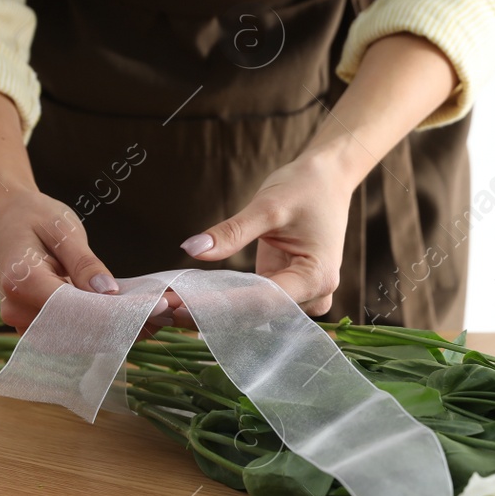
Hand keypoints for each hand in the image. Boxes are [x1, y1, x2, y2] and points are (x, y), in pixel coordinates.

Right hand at [0, 87, 173, 331]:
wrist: (8, 220)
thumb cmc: (35, 218)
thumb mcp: (63, 229)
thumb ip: (85, 263)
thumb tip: (109, 293)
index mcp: (22, 283)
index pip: (75, 310)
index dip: (118, 313)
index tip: (156, 307)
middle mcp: (17, 311)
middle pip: (79, 332)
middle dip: (125, 326)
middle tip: (168, 314)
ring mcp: (24, 323)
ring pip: (79, 340)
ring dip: (119, 332)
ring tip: (159, 318)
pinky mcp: (37, 327)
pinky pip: (74, 335)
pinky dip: (104, 330)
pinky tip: (136, 320)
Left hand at [182, 32, 457, 316]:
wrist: (328, 179)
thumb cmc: (306, 187)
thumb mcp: (268, 206)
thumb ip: (232, 232)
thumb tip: (192, 248)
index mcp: (317, 277)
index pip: (264, 300)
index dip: (222, 305)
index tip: (181, 303)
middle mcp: (312, 294)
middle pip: (258, 315)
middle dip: (214, 313)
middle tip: (166, 308)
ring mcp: (300, 295)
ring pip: (255, 316)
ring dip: (218, 312)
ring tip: (173, 306)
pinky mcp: (285, 288)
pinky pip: (254, 303)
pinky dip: (226, 302)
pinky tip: (192, 300)